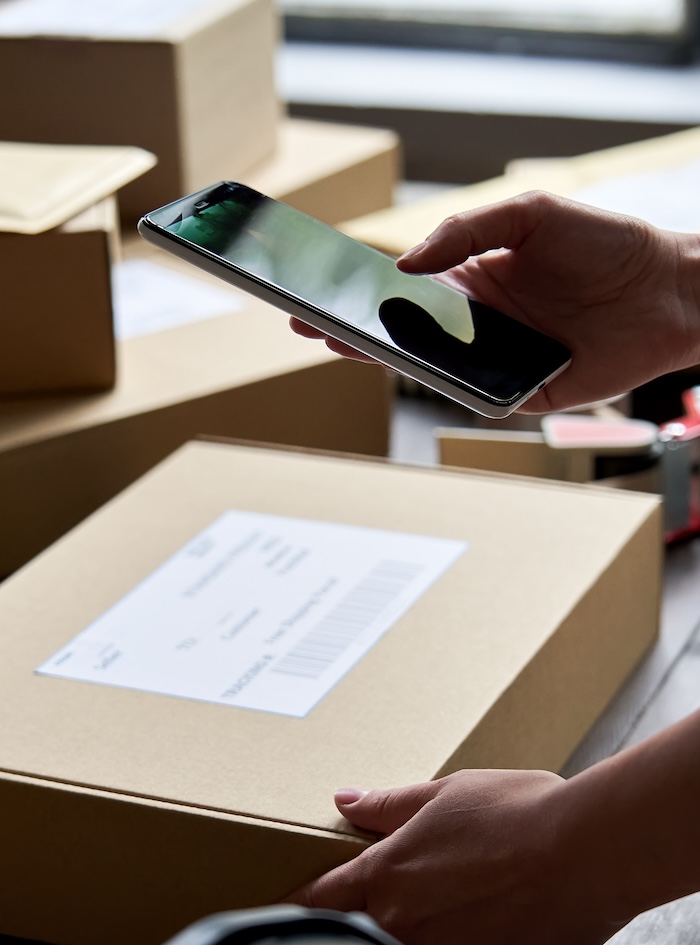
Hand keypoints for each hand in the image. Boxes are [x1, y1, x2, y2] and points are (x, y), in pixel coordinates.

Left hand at [287, 769, 626, 944]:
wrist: (586, 854)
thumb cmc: (518, 814)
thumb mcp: (446, 794)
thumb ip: (389, 806)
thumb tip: (345, 799)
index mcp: (388, 875)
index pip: (322, 898)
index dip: (302, 899)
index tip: (287, 900)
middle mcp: (404, 924)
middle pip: (357, 927)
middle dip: (356, 913)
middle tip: (379, 890)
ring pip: (399, 941)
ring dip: (402, 923)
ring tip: (438, 891)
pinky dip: (445, 932)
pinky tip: (469, 909)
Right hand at [292, 191, 699, 411]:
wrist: (672, 288)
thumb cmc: (606, 243)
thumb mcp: (530, 213)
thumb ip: (467, 230)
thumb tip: (407, 263)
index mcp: (474, 279)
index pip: (404, 287)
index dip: (362, 288)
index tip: (318, 283)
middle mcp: (478, 323)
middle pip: (405, 331)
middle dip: (354, 327)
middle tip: (306, 320)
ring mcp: (497, 359)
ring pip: (432, 365)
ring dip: (387, 357)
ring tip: (342, 343)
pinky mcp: (522, 392)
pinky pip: (476, 393)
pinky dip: (447, 386)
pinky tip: (414, 369)